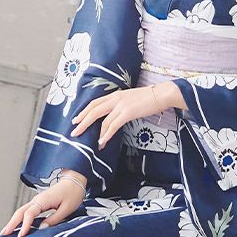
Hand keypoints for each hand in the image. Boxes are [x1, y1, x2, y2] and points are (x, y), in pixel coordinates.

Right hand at [0, 171, 86, 236]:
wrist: (75, 181)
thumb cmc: (72, 194)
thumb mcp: (66, 209)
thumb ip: (54, 219)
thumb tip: (41, 228)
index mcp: (43, 200)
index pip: (29, 214)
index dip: (24, 225)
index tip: (21, 236)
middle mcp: (37, 200)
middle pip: (20, 212)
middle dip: (11, 223)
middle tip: (3, 234)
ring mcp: (37, 201)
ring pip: (22, 211)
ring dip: (14, 221)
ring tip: (6, 232)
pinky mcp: (39, 203)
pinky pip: (27, 211)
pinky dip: (20, 219)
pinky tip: (18, 226)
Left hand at [70, 82, 185, 149]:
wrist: (162, 94)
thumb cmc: (149, 98)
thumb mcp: (131, 98)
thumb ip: (121, 104)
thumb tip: (115, 114)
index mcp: (115, 94)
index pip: (94, 103)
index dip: (84, 111)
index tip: (76, 119)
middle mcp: (115, 98)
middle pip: (93, 110)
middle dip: (82, 121)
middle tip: (74, 131)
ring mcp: (121, 105)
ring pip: (101, 119)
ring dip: (94, 132)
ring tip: (89, 142)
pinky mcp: (128, 112)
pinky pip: (113, 125)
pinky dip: (106, 134)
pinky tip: (102, 141)